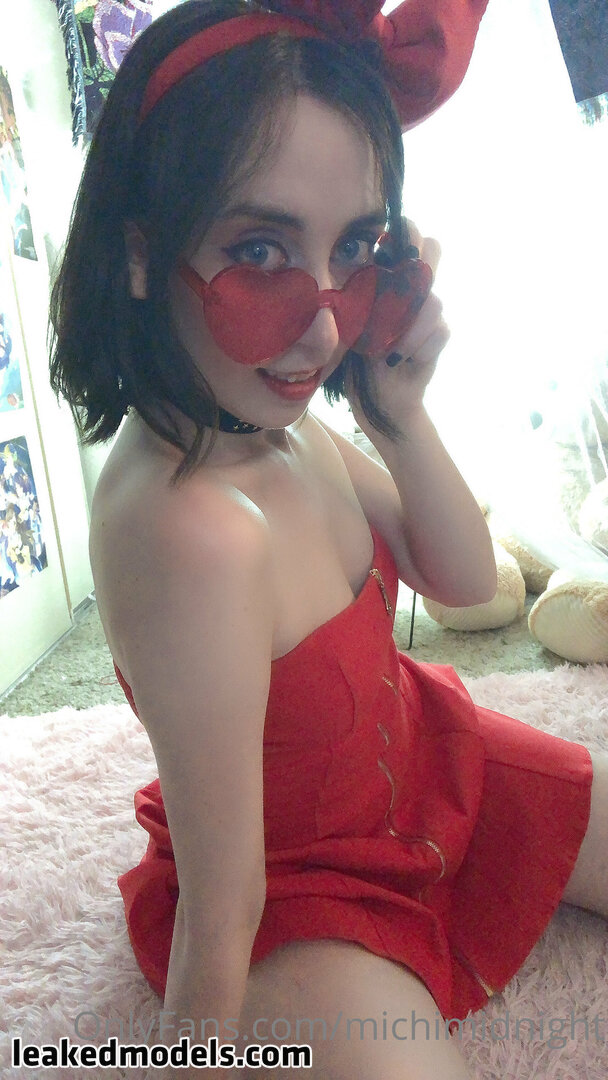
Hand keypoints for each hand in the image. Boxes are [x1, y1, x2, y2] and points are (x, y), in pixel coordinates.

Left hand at [346, 219, 449, 433]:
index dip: (403, 232)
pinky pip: (440, 329)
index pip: (405, 235)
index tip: (384, 249)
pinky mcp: (439, 336)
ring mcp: (429, 312)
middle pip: (433, 249)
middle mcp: (413, 288)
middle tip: (399, 285)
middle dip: (418, 264)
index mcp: (389, 277)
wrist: (378, 400)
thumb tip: (335, 268)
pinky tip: (398, 360)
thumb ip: (349, 297)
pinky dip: (416, 346)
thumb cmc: (355, 360)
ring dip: (408, 325)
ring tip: (384, 349)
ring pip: (433, 299)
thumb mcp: (346, 324)